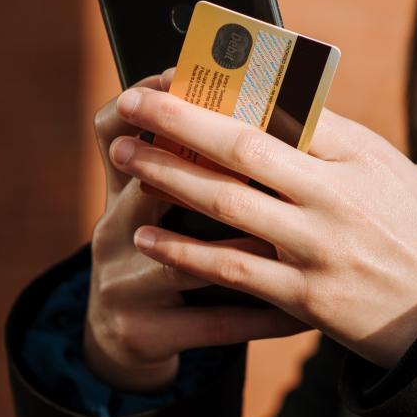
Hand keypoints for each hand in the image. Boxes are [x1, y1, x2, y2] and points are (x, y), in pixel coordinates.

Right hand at [83, 71, 309, 393]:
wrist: (120, 335)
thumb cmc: (155, 250)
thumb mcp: (150, 206)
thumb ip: (192, 162)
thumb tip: (259, 104)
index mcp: (119, 192)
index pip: (112, 131)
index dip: (159, 108)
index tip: (209, 81)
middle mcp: (110, 233)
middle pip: (150, 190)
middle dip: (214, 169)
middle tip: (280, 158)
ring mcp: (123, 286)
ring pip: (191, 264)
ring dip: (251, 249)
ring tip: (307, 241)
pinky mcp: (144, 333)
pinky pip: (214, 323)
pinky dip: (263, 317)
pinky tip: (305, 314)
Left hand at [110, 84, 416, 369]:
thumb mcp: (390, 172)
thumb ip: (332, 143)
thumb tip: (269, 104)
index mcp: (361, 154)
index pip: (284, 106)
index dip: (223, 89)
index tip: (179, 75)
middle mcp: (340, 196)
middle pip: (243, 148)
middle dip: (178, 122)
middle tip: (130, 104)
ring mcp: (321, 248)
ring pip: (228, 204)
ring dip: (167, 177)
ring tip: (124, 158)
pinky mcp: (308, 299)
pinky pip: (232, 269)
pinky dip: (184, 251)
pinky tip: (146, 236)